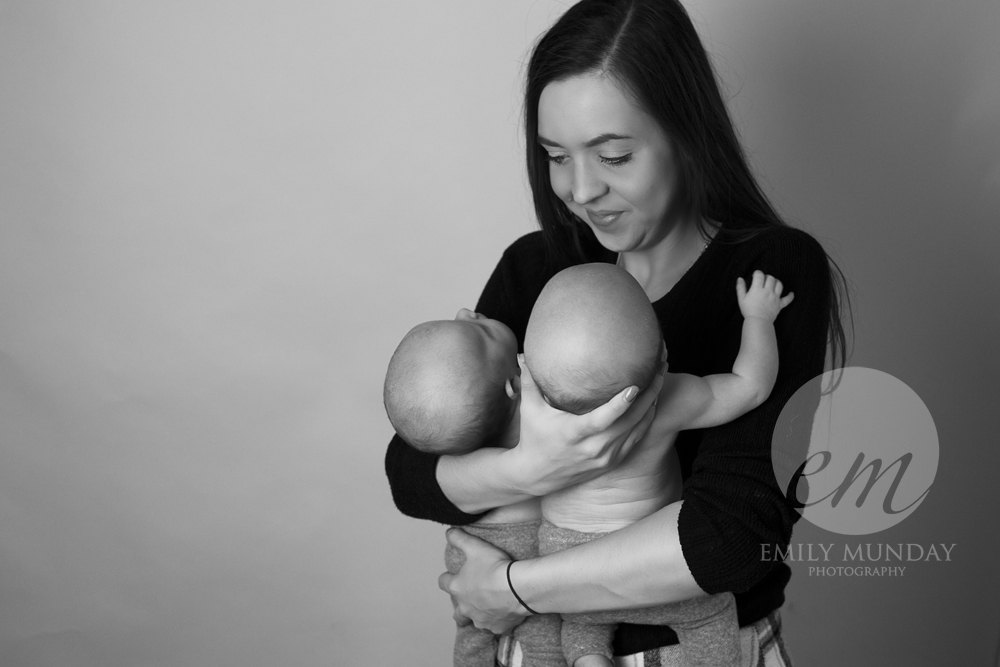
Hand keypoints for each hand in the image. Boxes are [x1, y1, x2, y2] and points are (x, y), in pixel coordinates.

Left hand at [438, 528, 526, 633]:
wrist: (517, 588)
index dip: (447, 578)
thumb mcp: (474, 546)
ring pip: (475, 622)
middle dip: (461, 607)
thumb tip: (448, 532)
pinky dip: (498, 623)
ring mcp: (482, 620)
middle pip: (457, 613)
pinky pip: (496, 628)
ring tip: (488, 609)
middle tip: (470, 598)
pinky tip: (505, 615)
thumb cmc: (494, 566)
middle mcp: (466, 608)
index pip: (443, 583)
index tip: (452, 575)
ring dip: (479, 616)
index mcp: (458, 588)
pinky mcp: (498, 628)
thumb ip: (459, 538)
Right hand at [508, 348, 666, 496]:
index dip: (620, 404)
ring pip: (638, 429)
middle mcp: (594, 447)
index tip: (635, 385)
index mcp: (574, 433)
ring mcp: (605, 456)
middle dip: (649, 392)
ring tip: (661, 377)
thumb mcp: (529, 409)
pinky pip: (636, 439)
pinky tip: (652, 401)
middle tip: (660, 366)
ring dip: (652, 403)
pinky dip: (647, 420)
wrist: (536, 476)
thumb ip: (530, 380)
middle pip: (630, 420)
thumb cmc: (533, 437)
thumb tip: (525, 353)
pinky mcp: (612, 462)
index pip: (602, 419)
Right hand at [737, 270, 793, 321]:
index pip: (760, 275)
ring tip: (772, 284)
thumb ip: (740, 287)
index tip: (755, 276)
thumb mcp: (741, 299)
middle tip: (763, 280)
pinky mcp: (780, 304)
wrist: (758, 322)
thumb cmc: (748, 311)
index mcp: (757, 289)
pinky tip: (791, 293)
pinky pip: (788, 299)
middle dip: (766, 277)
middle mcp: (768, 291)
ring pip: (779, 284)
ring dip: (776, 282)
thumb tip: (740, 279)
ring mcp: (775, 297)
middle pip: (770, 278)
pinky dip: (790, 296)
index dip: (757, 273)